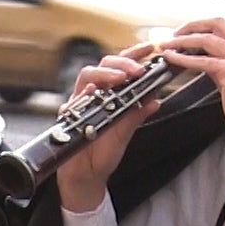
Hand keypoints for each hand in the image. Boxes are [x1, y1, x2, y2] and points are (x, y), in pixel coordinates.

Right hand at [55, 43, 160, 213]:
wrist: (86, 177)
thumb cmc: (103, 155)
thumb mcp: (125, 133)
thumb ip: (137, 115)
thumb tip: (156, 100)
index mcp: (110, 95)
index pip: (120, 67)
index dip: (132, 55)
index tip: (148, 49)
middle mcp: (94, 95)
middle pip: (102, 65)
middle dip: (120, 62)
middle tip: (136, 69)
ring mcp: (80, 104)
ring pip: (87, 76)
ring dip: (104, 74)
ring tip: (120, 77)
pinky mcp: (67, 117)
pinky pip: (72, 101)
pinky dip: (82, 96)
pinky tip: (92, 93)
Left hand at [160, 16, 224, 171]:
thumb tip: (204, 59)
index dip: (208, 23)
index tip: (191, 29)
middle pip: (219, 23)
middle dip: (194, 24)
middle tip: (176, 32)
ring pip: (208, 39)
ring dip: (184, 39)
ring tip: (168, 44)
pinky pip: (203, 60)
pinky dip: (184, 58)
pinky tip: (173, 58)